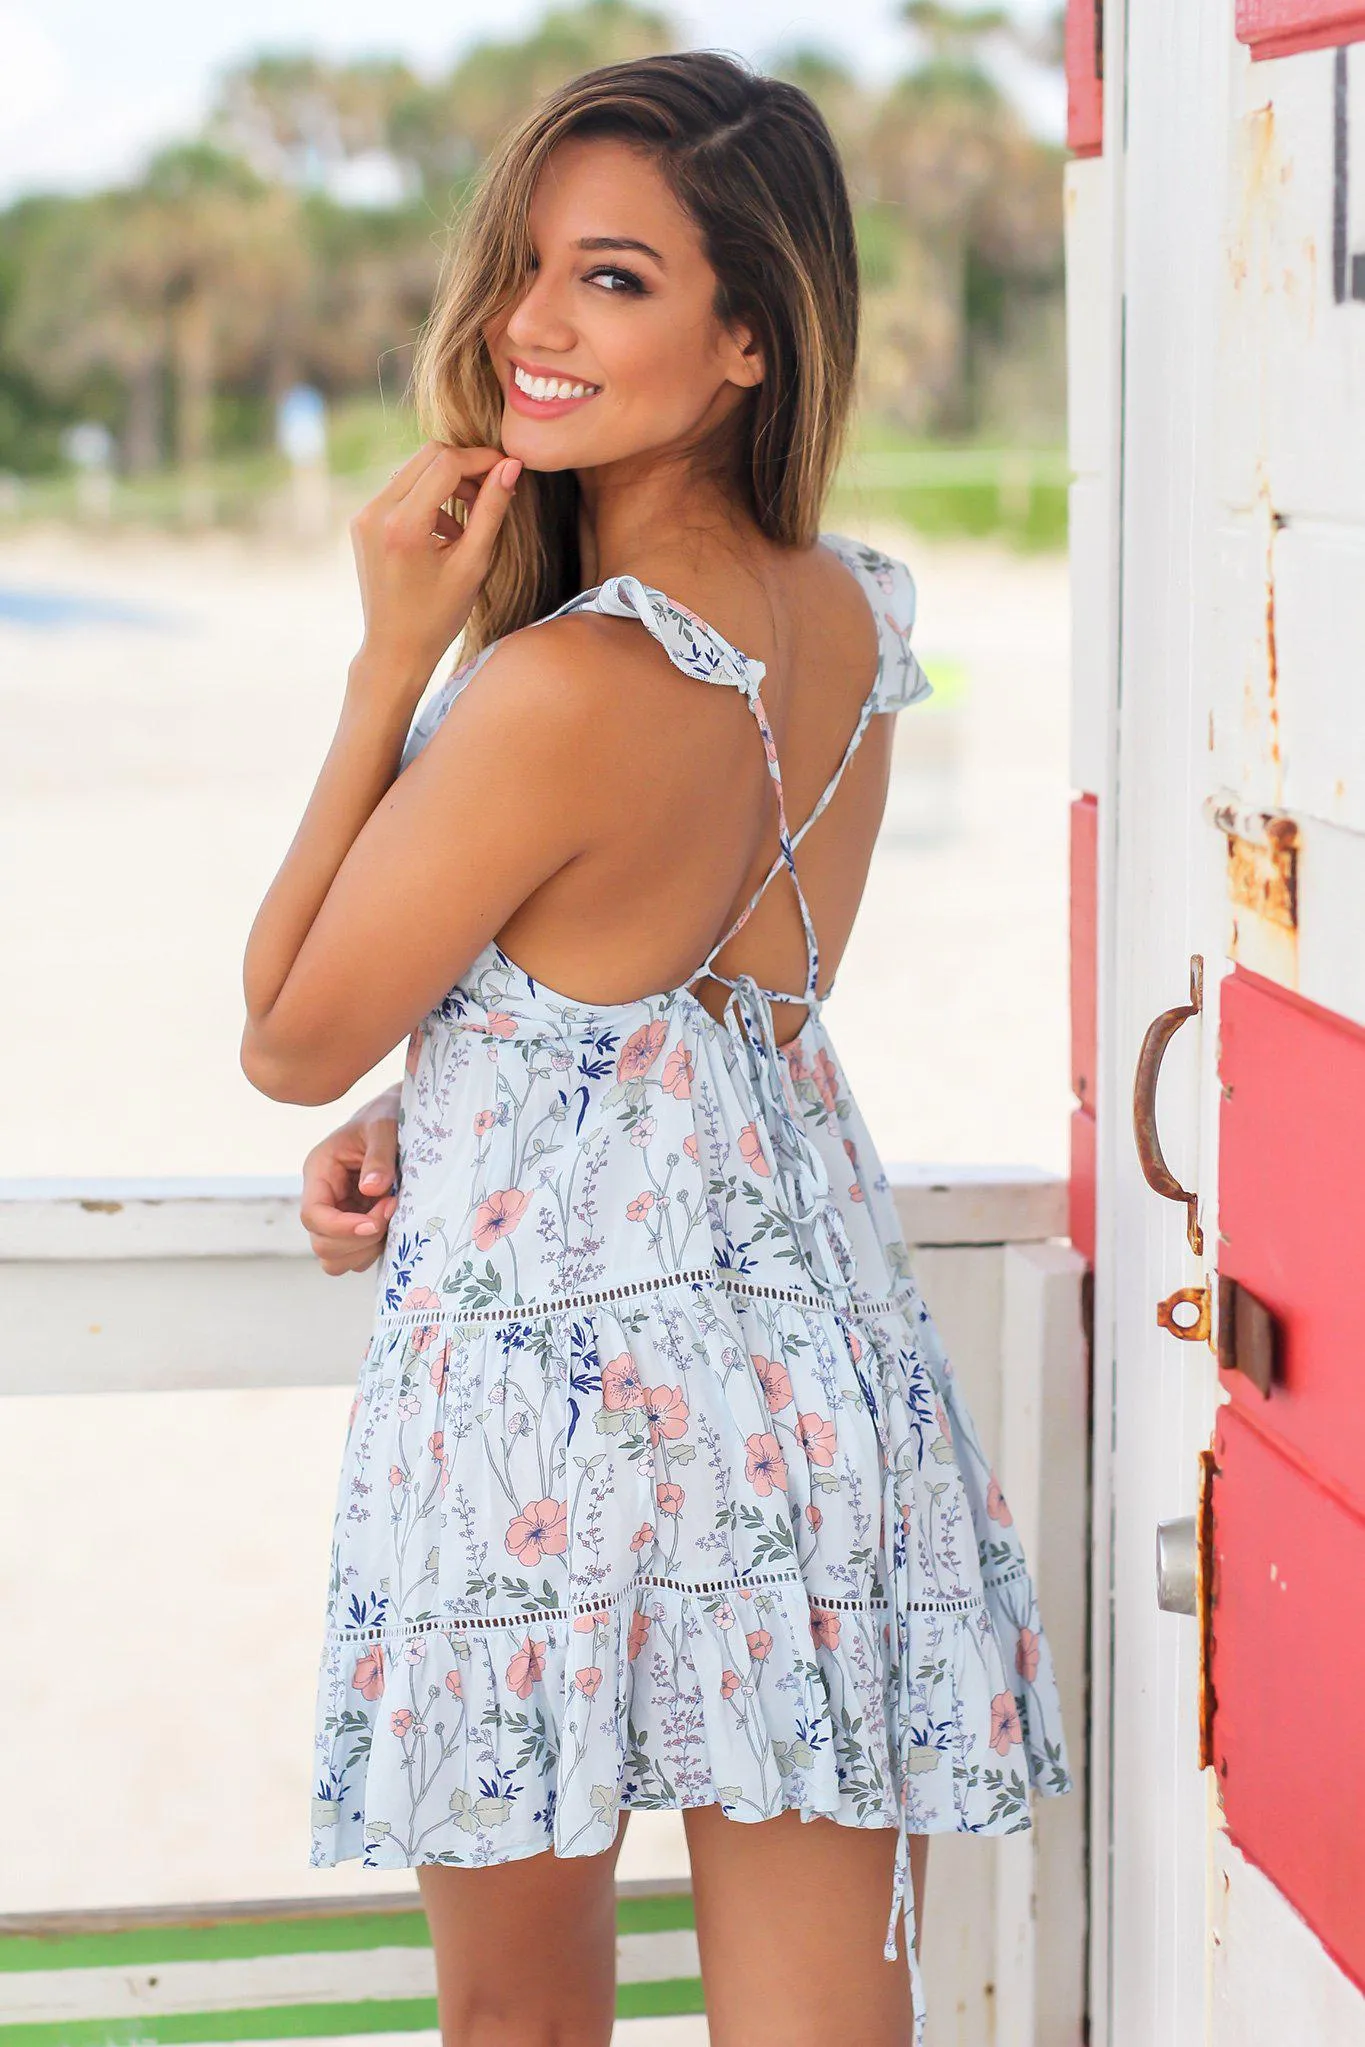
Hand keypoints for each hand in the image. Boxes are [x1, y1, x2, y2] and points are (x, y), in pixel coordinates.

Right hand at [300, 1085, 400, 1275]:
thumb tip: (372, 1190)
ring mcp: (337, 1215)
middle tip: (392, 1207)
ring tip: (391, 1216)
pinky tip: (392, 1225)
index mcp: (319, 1172)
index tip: (374, 1224)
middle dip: (359, 1239)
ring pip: (335, 1258)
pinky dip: (374, 1251)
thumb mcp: (383, 1126)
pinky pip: (355, 1257)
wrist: (394, 1118)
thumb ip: (379, 1156)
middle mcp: (322, 1198)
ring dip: (366, 1249)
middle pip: (321, 1243)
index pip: (313, 1215)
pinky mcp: (355, 1227)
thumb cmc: (385, 1116)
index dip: (341, 1228)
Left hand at [348, 442, 522, 690]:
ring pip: (415, 469)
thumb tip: (511, 466)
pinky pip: (401, 489)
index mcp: (403, 525)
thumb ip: (492, 510)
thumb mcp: (473, 564)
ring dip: (448, 481)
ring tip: (472, 516)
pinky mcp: (363, 521)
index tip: (507, 469)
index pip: (446, 463)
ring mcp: (365, 515)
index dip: (482, 459)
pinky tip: (447, 530)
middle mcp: (376, 512)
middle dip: (465, 466)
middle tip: (492, 489)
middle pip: (429, 456)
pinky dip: (429, 496)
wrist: (395, 649)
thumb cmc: (438, 616)